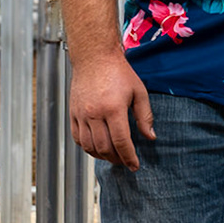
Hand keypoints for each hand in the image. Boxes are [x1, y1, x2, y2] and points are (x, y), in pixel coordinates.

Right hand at [69, 52, 155, 169]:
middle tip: (125, 162)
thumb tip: (150, 137)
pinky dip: (87, 147)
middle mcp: (95, 113)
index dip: (129, 157)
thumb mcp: (139, 92)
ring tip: (113, 157)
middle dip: (117, 159)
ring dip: (102, 156)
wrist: (95, 57)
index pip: (121, 142)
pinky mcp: (73, 113)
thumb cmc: (119, 72)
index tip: (135, 166)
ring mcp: (81, 114)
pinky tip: (97, 148)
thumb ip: (145, 116)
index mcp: (113, 108)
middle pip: (104, 147)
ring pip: (89, 146)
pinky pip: (77, 138)